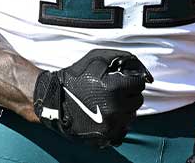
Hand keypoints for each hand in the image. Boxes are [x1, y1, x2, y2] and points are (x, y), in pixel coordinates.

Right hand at [33, 49, 152, 147]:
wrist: (54, 100)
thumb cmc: (76, 77)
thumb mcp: (97, 58)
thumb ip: (121, 58)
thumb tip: (140, 67)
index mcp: (115, 88)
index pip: (140, 84)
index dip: (131, 80)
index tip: (122, 81)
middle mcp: (115, 108)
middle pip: (138, 100)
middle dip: (128, 94)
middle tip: (114, 92)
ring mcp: (111, 125)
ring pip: (131, 116)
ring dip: (124, 109)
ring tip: (108, 103)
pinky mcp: (106, 136)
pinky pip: (123, 130)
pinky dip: (118, 124)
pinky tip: (107, 116)